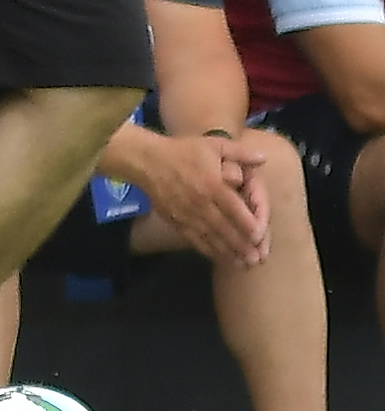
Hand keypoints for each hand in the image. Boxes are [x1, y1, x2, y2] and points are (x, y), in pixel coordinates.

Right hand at [144, 135, 266, 268]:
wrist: (146, 161)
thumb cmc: (182, 152)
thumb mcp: (213, 145)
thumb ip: (240, 152)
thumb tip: (264, 157)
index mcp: (212, 185)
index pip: (234, 209)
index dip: (248, 224)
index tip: (259, 237)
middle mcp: (201, 203)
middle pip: (224, 229)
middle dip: (242, 246)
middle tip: (256, 260)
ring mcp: (187, 215)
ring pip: (211, 238)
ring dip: (228, 252)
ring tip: (243, 264)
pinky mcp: (176, 221)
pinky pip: (194, 239)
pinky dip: (208, 251)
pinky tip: (220, 258)